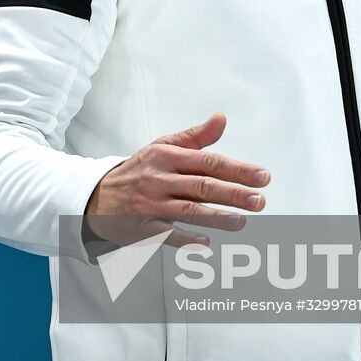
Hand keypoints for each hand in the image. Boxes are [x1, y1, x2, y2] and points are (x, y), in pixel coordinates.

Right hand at [84, 113, 269, 248]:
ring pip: (189, 210)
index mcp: (166, 156)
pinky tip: (206, 241)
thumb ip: (195, 136)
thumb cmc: (138, 171)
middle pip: (202, 186)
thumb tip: (221, 119)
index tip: (262, 176)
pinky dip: (187, 238)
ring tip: (242, 222)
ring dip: (218, 217)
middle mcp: (158, 179)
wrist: (97, 196)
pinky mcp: (142, 228)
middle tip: (260, 200)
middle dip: (233, 194)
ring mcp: (150, 204)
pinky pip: (167, 234)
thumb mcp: (162, 147)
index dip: (237, 169)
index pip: (208, 162)